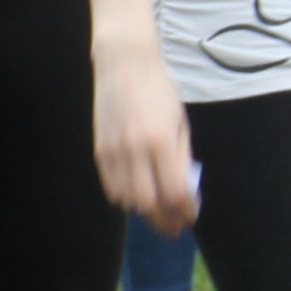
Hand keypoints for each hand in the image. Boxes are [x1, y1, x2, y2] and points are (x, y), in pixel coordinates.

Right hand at [90, 43, 198, 229]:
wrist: (123, 65)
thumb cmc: (159, 90)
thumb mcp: (179, 122)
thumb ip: (181, 158)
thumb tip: (184, 192)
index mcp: (160, 142)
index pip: (174, 192)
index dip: (185, 210)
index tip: (191, 216)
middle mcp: (134, 150)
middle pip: (148, 204)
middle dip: (164, 219)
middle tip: (175, 225)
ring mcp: (113, 152)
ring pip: (127, 200)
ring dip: (144, 210)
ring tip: (157, 211)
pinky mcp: (99, 151)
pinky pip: (111, 188)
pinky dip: (125, 197)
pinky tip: (137, 195)